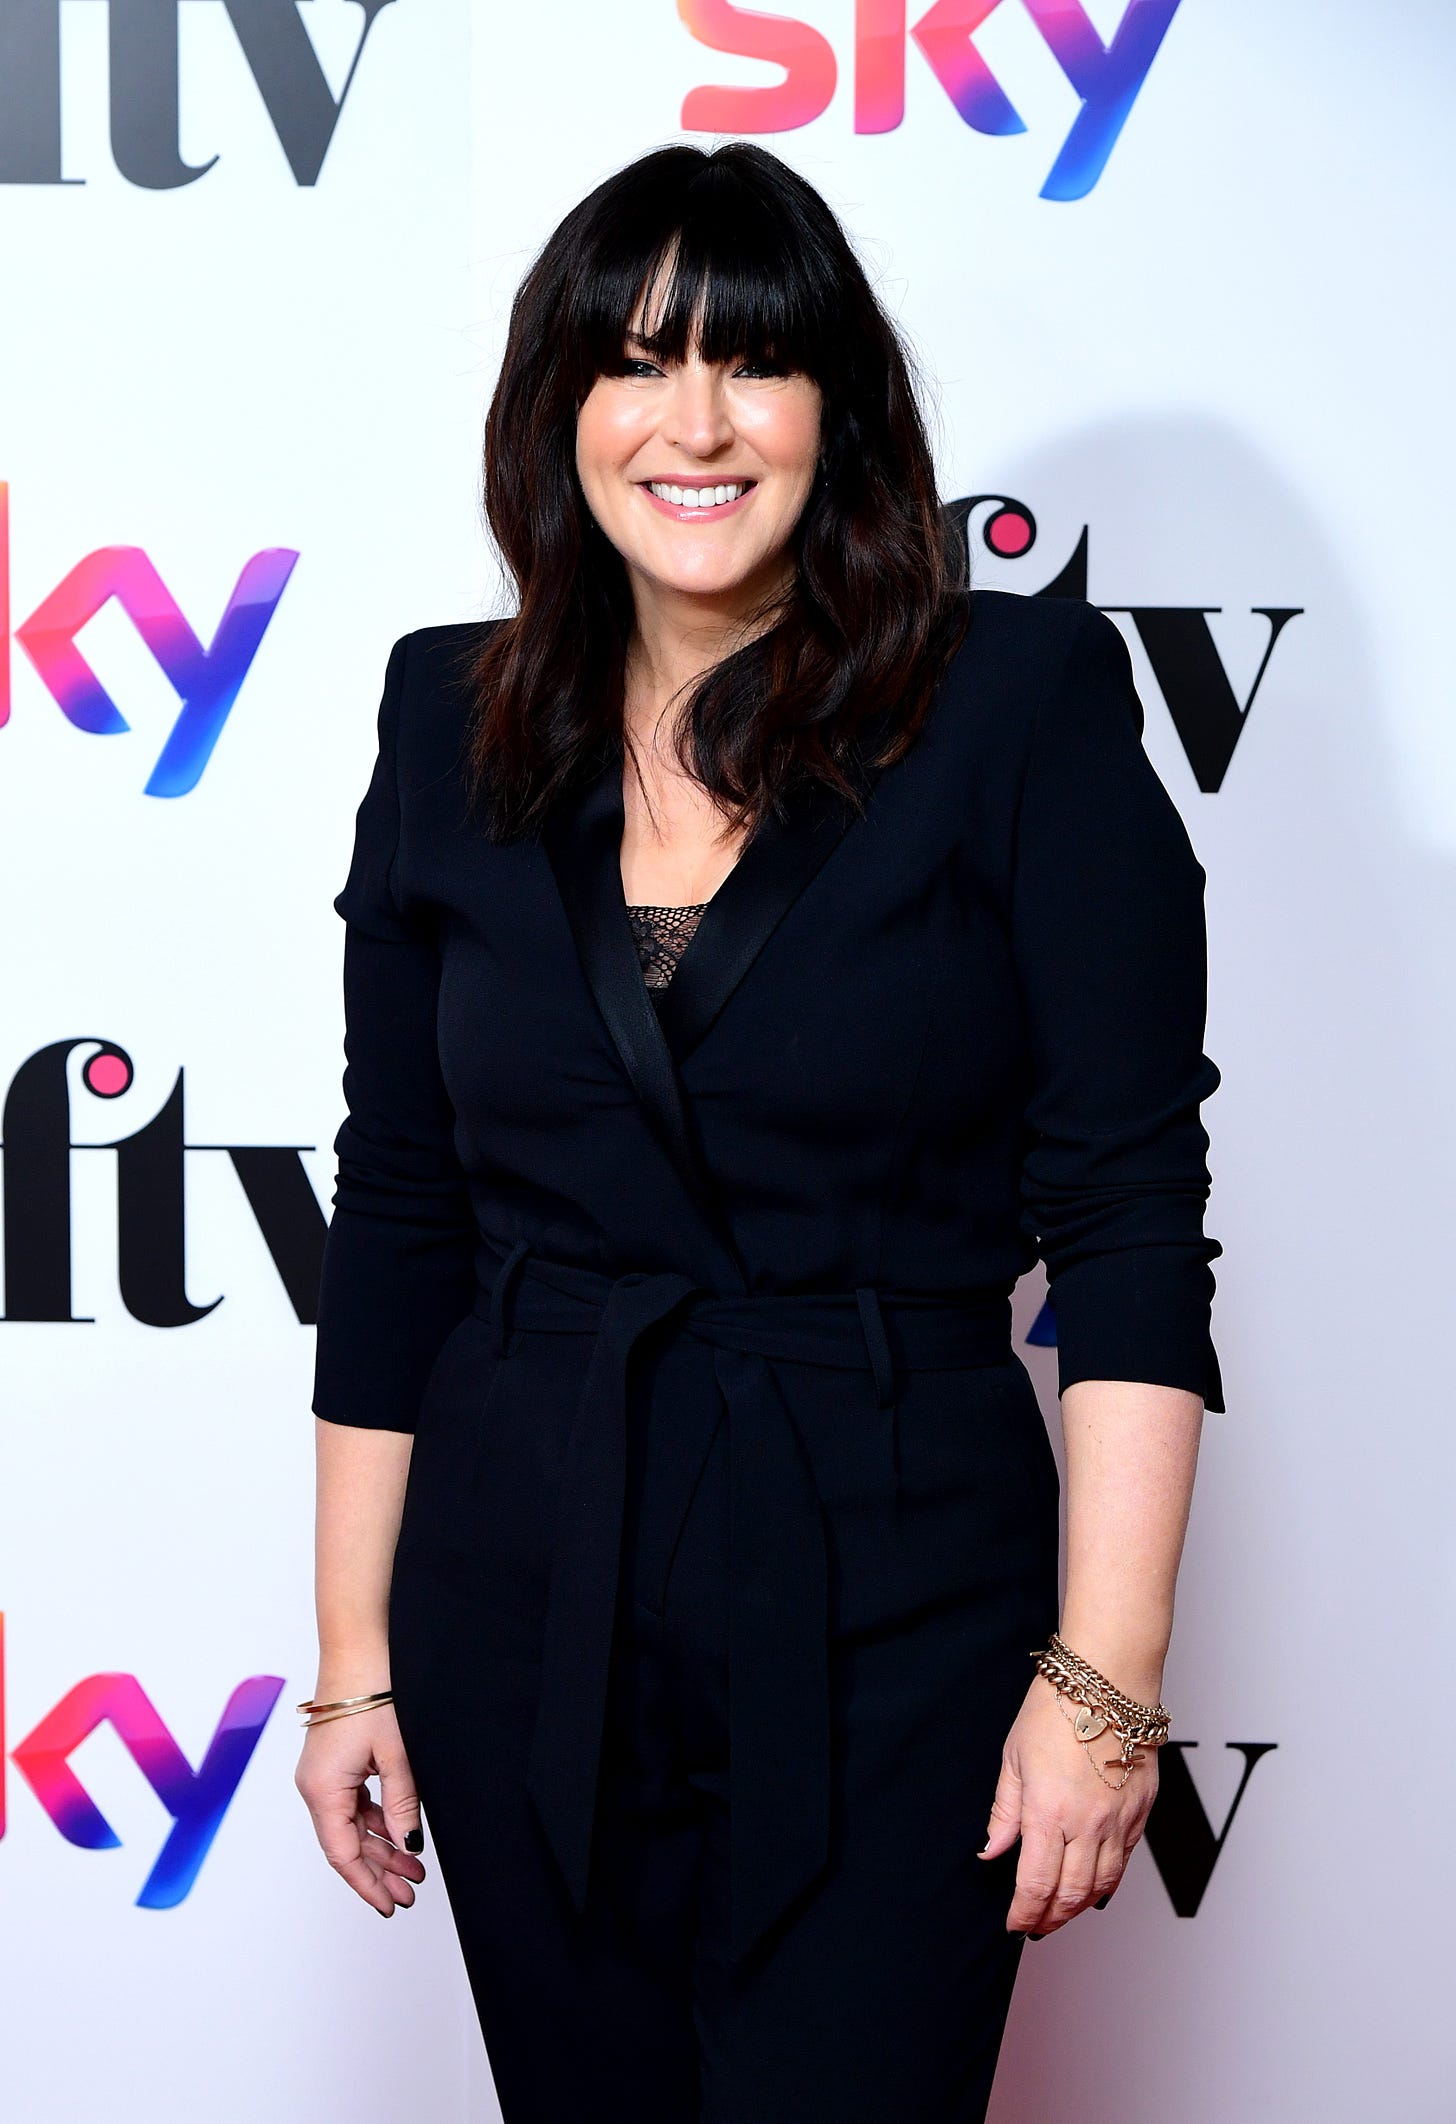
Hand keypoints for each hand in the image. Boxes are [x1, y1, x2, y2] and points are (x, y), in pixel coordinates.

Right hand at [294, 1701, 427, 1916]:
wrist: (359, 1650)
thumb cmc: (373, 1694)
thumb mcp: (397, 1755)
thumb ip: (402, 1805)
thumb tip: (408, 1846)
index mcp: (322, 1790)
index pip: (343, 1854)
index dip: (367, 1884)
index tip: (390, 1905)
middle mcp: (315, 1787)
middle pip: (346, 1844)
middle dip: (379, 1871)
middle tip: (411, 1892)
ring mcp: (322, 1775)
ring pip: (351, 1826)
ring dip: (381, 1847)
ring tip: (413, 1869)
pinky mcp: (334, 1763)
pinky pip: (353, 1805)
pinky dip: (376, 1822)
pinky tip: (399, 1833)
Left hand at [977, 1673, 1157, 1936]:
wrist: (1107, 1681)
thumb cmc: (1056, 1709)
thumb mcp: (1014, 1758)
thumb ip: (1004, 1811)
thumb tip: (992, 1850)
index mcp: (1048, 1811)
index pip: (1036, 1884)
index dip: (1024, 1912)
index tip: (1014, 1923)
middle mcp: (1087, 1823)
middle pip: (1071, 1895)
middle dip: (1051, 1918)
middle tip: (1036, 1925)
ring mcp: (1119, 1820)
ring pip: (1103, 1884)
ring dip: (1080, 1907)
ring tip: (1062, 1912)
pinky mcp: (1141, 1812)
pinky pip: (1125, 1860)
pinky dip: (1108, 1881)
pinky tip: (1094, 1886)